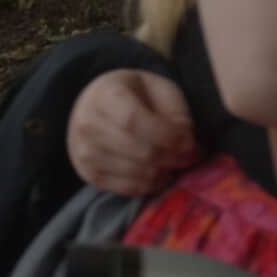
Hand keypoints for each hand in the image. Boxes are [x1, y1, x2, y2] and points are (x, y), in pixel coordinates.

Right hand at [67, 69, 200, 197]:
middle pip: (139, 151)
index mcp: (106, 95)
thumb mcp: (159, 89)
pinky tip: (162, 174)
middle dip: (173, 158)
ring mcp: (85, 152)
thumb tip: (186, 144)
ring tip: (178, 164)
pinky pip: (128, 188)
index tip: (191, 143)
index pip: (133, 121)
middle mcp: (88, 124)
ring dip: (165, 173)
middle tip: (192, 156)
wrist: (96, 105)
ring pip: (136, 173)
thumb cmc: (135, 95)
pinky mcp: (89, 174)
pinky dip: (152, 185)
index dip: (168, 136)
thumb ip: (175, 112)